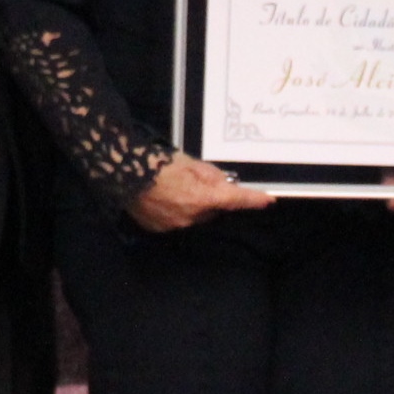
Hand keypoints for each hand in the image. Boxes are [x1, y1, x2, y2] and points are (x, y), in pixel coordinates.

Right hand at [126, 154, 274, 232]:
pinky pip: (177, 221)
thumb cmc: (159, 163)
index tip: (269, 200)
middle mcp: (192, 217)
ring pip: (195, 217)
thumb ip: (212, 176)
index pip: (235, 200)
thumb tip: (225, 185)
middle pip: (213, 210)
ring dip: (192, 205)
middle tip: (197, 183)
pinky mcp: (160, 230)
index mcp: (203, 198)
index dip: (253, 200)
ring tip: (174, 188)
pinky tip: (164, 199)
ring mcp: (176, 226)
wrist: (124, 173)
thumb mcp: (191, 163)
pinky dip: (176, 212)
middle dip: (211, 199)